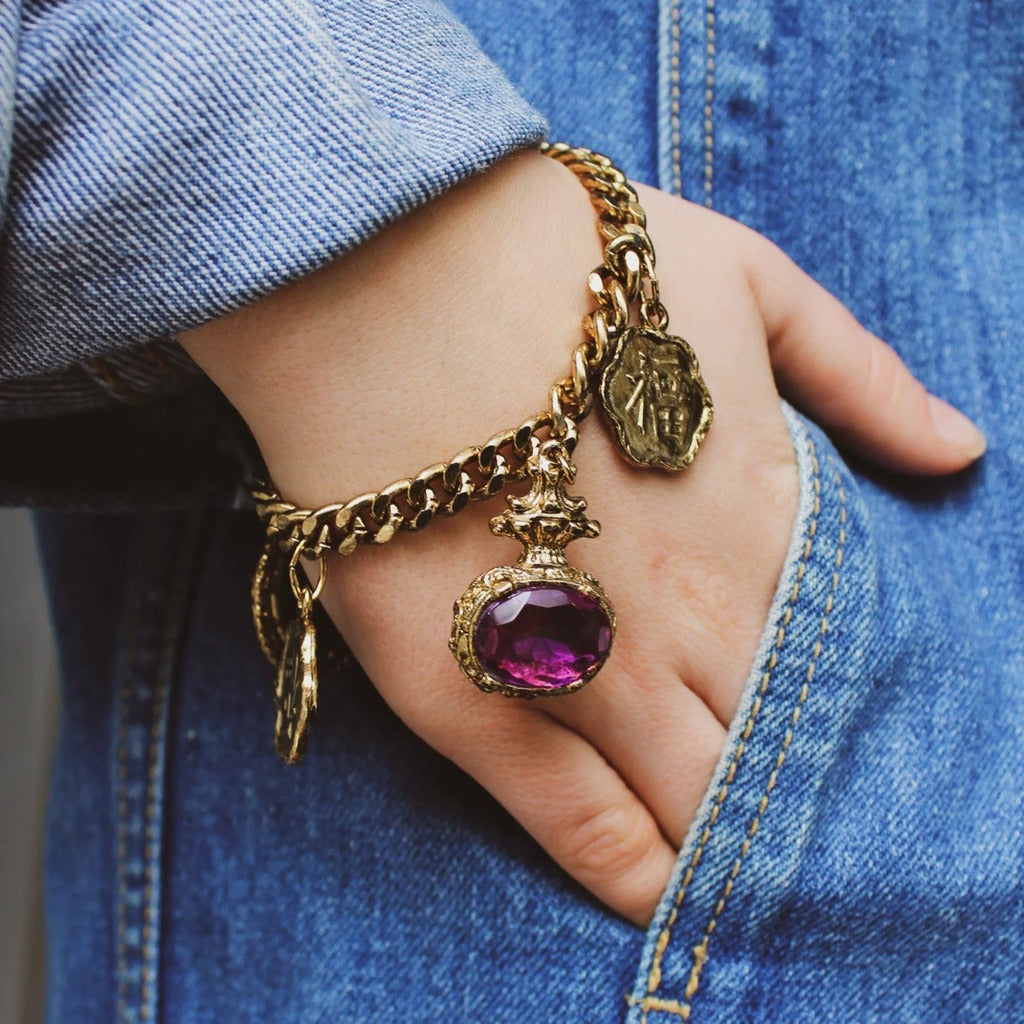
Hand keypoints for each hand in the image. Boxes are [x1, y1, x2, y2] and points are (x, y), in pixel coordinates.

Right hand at [181, 151, 983, 925]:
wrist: (391, 276)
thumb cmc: (564, 264)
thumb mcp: (747, 280)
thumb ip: (862, 373)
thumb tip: (960, 448)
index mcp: (764, 522)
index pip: (832, 667)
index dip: (841, 718)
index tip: (836, 745)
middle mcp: (693, 616)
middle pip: (768, 748)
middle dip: (781, 788)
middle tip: (786, 825)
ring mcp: (585, 670)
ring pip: (693, 806)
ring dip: (720, 844)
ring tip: (726, 873)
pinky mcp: (471, 700)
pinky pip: (580, 831)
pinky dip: (630, 874)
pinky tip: (656, 896)